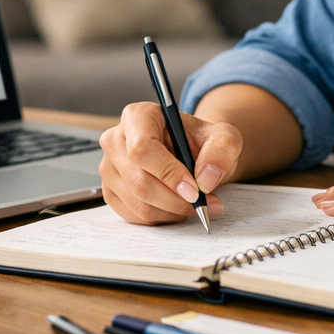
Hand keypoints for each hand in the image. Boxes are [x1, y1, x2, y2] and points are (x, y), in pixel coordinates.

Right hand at [99, 101, 242, 224]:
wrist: (193, 154)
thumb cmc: (202, 142)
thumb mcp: (224, 137)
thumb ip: (222, 151)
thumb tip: (206, 178)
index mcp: (139, 116)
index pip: (142, 148)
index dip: (168, 173)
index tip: (195, 189)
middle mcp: (116, 140)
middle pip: (139, 181)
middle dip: (175, 200)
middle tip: (202, 203)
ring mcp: (109, 168)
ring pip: (137, 203)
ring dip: (171, 211)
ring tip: (194, 204)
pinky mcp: (111, 191)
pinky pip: (134, 216)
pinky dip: (161, 218)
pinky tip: (176, 207)